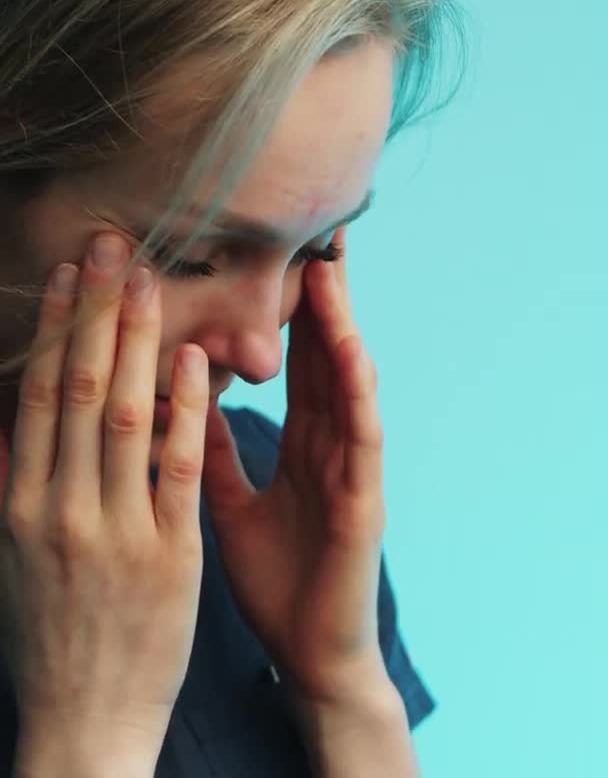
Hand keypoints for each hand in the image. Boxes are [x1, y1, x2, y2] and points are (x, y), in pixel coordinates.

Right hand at [0, 232, 209, 754]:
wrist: (85, 721)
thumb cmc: (47, 636)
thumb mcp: (9, 560)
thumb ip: (7, 487)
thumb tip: (1, 422)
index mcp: (19, 508)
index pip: (34, 398)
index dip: (51, 331)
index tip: (66, 275)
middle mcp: (61, 511)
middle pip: (77, 391)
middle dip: (95, 313)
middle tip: (112, 246)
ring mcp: (116, 532)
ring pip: (124, 416)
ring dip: (137, 342)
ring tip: (149, 281)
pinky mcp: (171, 556)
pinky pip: (175, 469)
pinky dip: (183, 409)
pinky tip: (194, 359)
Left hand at [201, 225, 387, 705]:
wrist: (308, 656)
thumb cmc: (276, 581)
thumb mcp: (228, 505)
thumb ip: (208, 453)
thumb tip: (175, 402)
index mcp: (300, 445)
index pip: (293, 363)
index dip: (287, 309)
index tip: (276, 255)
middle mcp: (329, 445)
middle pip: (323, 356)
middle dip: (320, 296)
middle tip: (314, 231)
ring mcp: (351, 470)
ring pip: (346, 382)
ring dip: (339, 324)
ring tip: (328, 269)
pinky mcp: (364, 501)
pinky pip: (361, 435)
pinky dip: (356, 389)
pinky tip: (349, 349)